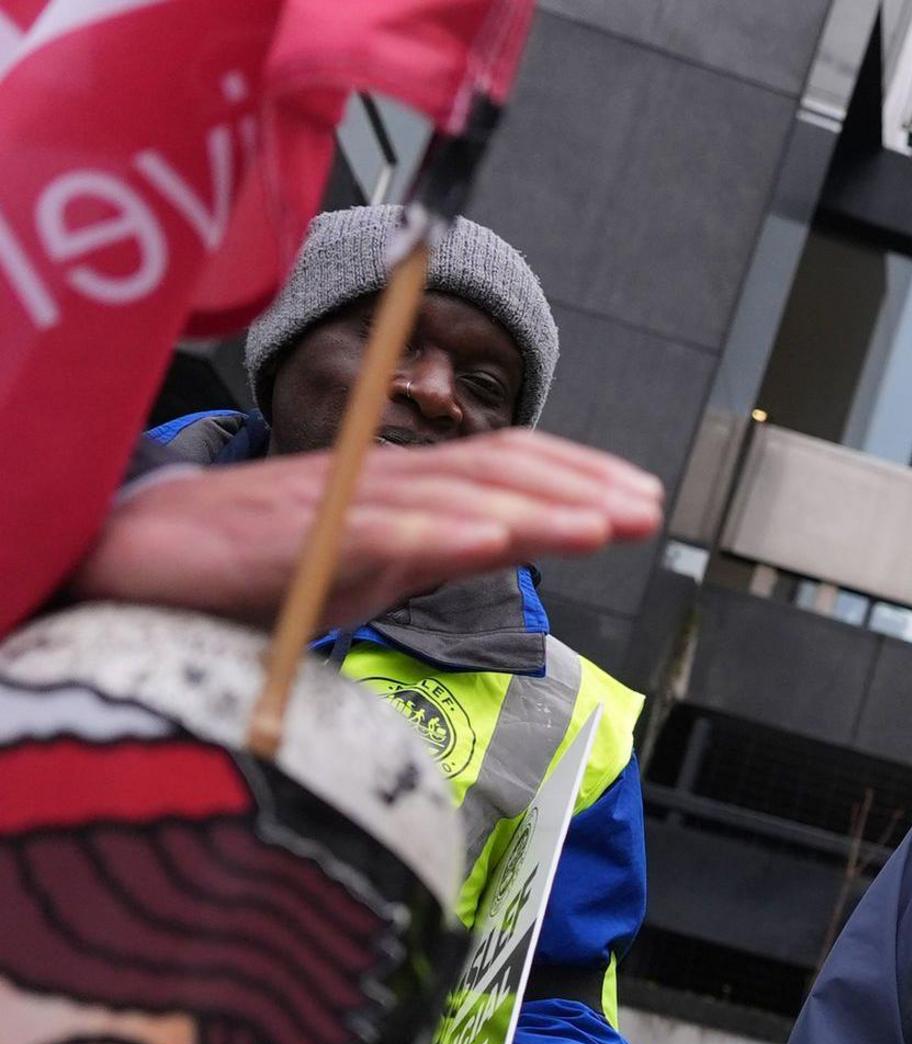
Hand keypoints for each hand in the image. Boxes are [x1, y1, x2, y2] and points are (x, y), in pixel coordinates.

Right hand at [68, 431, 664, 626]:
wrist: (126, 565)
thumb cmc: (246, 568)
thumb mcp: (363, 569)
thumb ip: (431, 556)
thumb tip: (507, 550)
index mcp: (393, 489)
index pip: (498, 466)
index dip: (574, 475)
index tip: (639, 499)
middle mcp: (371, 482)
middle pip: (489, 472)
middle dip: (576, 488)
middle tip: (645, 507)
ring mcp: (331, 505)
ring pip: (447, 497)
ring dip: (531, 511)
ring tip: (599, 524)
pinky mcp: (289, 540)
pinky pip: (373, 535)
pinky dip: (436, 537)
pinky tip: (491, 543)